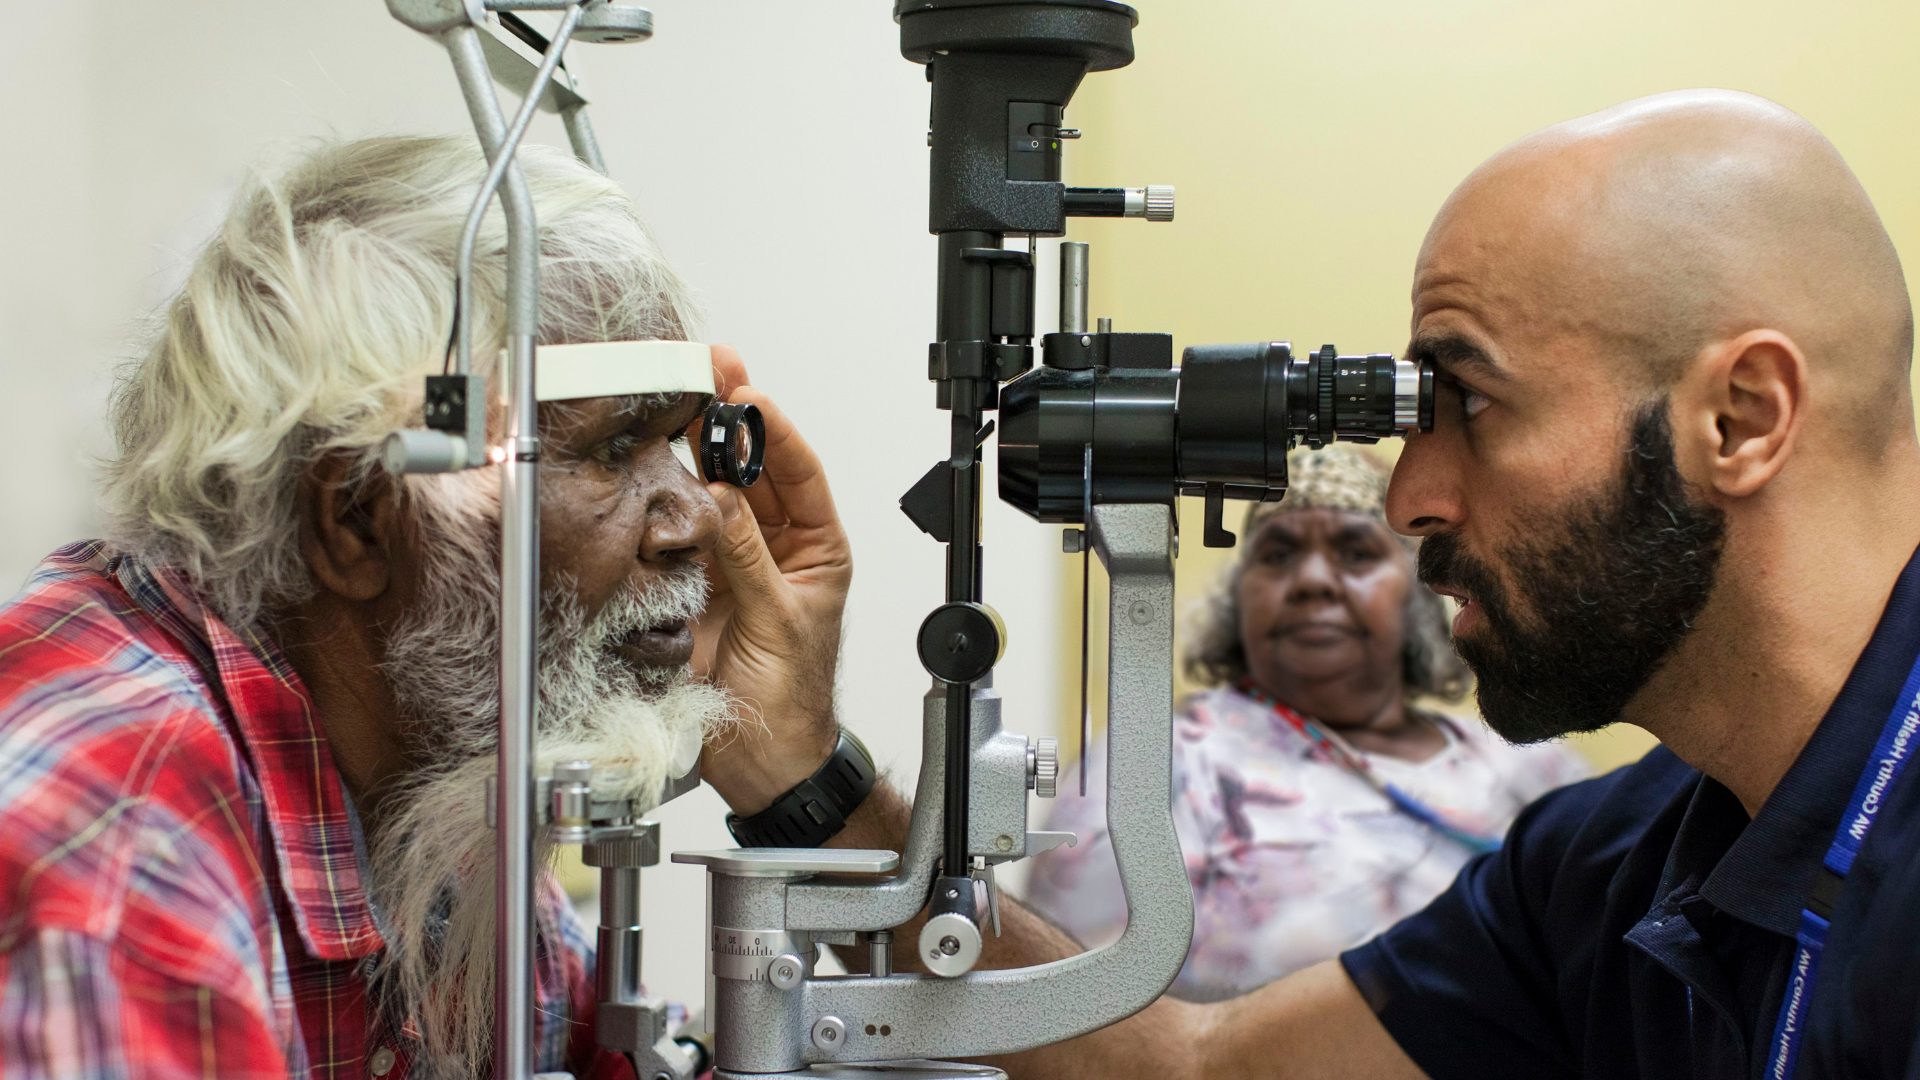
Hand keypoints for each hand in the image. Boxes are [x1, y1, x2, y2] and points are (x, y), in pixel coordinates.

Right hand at [688, 345, 852, 814]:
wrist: (761, 760)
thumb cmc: (791, 702)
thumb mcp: (778, 619)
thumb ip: (748, 556)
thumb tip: (723, 498)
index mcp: (818, 550)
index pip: (799, 473)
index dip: (774, 431)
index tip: (750, 394)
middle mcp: (776, 549)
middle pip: (753, 472)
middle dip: (732, 423)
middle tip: (710, 373)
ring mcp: (733, 563)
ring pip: (714, 494)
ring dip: (696, 451)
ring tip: (677, 402)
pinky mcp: (694, 584)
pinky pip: (680, 532)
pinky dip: (665, 500)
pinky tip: (653, 464)